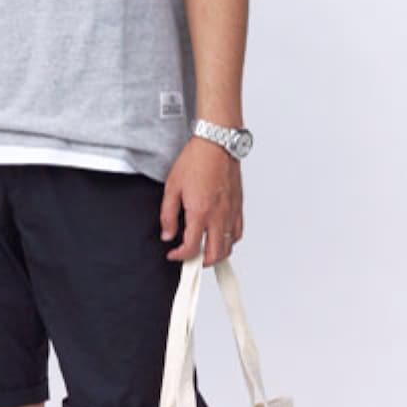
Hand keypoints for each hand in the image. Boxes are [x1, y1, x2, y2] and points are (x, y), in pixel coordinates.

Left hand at [161, 137, 243, 266]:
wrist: (217, 143)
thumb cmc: (196, 160)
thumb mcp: (172, 187)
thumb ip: (168, 215)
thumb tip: (167, 234)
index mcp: (200, 213)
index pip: (191, 247)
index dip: (180, 256)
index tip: (173, 254)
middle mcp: (218, 216)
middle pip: (215, 254)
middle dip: (200, 263)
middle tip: (190, 260)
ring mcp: (231, 212)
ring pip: (229, 246)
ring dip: (217, 254)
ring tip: (204, 252)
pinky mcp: (238, 206)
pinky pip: (238, 232)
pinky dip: (230, 241)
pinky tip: (220, 237)